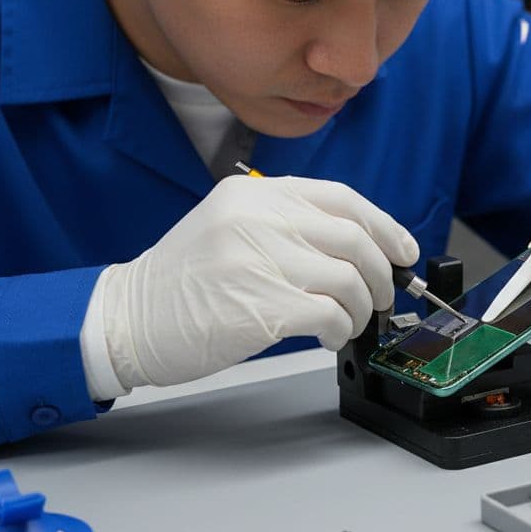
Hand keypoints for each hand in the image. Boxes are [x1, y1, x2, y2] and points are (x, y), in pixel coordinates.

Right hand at [94, 175, 417, 388]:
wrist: (126, 319)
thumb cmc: (183, 283)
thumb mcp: (231, 227)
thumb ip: (288, 225)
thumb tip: (358, 248)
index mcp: (256, 195)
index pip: (342, 199)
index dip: (385, 227)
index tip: (404, 250)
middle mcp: (259, 218)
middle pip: (354, 239)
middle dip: (382, 274)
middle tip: (381, 298)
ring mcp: (259, 260)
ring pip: (349, 279)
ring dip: (361, 308)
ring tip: (348, 323)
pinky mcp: (261, 305)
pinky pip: (330, 313)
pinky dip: (340, 328)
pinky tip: (328, 336)